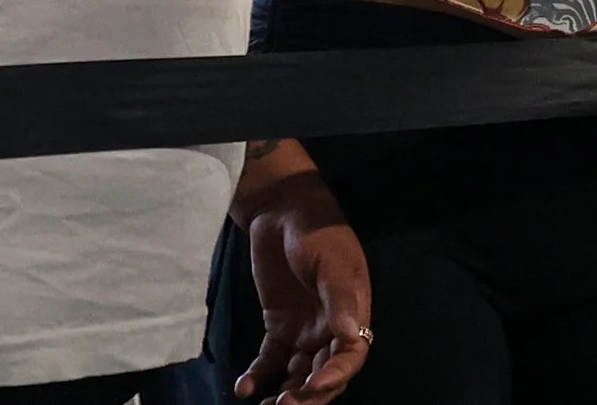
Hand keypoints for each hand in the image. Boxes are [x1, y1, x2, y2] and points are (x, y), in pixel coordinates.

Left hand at [235, 174, 370, 404]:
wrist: (282, 210)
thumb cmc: (316, 232)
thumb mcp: (331, 262)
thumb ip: (339, 299)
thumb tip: (351, 337)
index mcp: (352, 314)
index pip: (350, 357)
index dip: (335, 376)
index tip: (314, 385)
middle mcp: (330, 329)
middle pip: (324, 374)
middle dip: (308, 395)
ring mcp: (304, 330)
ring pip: (298, 374)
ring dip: (286, 395)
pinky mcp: (278, 326)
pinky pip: (270, 359)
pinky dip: (259, 376)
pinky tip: (245, 388)